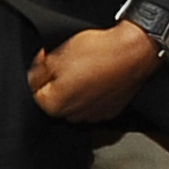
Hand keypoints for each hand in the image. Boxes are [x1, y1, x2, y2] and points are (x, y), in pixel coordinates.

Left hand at [30, 20, 159, 122]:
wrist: (133, 51)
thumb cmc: (98, 51)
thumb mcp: (57, 53)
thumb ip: (40, 69)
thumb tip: (36, 75)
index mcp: (55, 104)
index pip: (35, 92)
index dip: (40, 72)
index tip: (48, 59)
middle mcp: (74, 116)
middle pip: (56, 100)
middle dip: (57, 83)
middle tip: (67, 63)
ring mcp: (94, 115)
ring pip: (76, 102)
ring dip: (77, 89)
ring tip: (86, 69)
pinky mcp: (111, 110)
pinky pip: (95, 103)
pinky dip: (94, 92)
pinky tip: (99, 76)